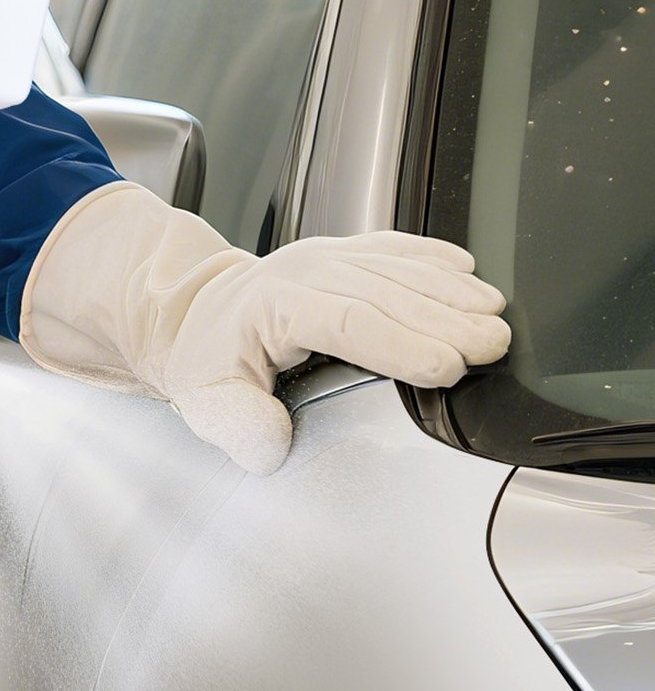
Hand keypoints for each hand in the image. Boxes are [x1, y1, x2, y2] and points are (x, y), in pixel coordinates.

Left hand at [19, 183, 508, 474]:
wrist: (197, 316)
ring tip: (494, 313)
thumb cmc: (208, 360)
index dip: (401, 344)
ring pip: (397, 265)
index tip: (447, 368)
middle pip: (386, 291)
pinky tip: (466, 268)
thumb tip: (270, 445)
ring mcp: (325, 253)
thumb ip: (237, 423)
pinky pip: (393, 246)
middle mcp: (304, 268)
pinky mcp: (343, 250)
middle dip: (444, 318)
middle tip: (492, 344)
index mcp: (273, 303)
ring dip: (449, 289)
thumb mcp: (204, 400)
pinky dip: (432, 256)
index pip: (348, 321)